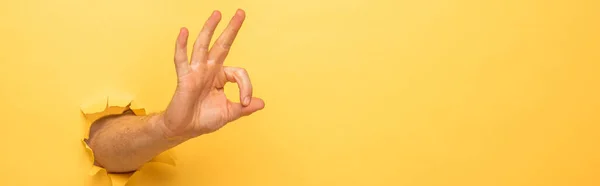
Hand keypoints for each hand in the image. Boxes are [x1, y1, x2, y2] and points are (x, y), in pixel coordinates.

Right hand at [161, 9, 264, 138]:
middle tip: (240, 12)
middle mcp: (209, 70)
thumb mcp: (229, 113)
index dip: (246, 86)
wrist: (185, 129)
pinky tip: (184, 31)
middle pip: (222, 45)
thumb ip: (245, 108)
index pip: (239, 73)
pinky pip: (182, 59)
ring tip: (217, 14)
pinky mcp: (185, 77)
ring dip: (209, 29)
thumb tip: (261, 103)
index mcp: (221, 77)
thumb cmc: (204, 119)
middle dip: (231, 29)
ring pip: (203, 46)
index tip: (246, 101)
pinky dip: (181, 45)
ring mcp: (196, 71)